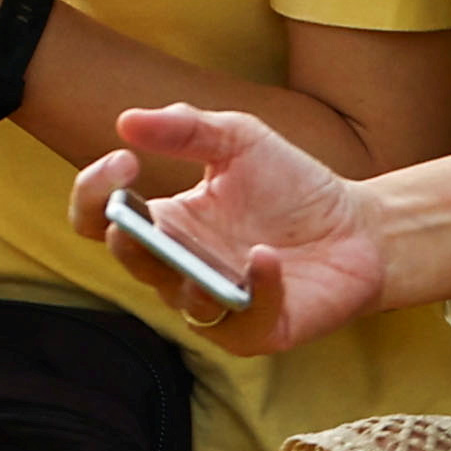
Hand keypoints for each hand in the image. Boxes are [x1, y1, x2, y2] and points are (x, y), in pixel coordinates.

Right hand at [67, 102, 387, 351]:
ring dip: (184, 276)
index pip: (97, 218)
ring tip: (197, 252)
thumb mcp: (239, 139)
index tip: (123, 161)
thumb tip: (126, 119)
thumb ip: (186, 127)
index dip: (92, 193)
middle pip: (130, 262)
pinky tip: (265, 257)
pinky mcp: (257, 331)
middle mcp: (180, 267)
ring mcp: (215, 304)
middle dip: (128, 242)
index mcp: (166, 221)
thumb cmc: (291, 185)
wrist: (358, 226)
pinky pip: (242, 319)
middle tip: (131, 218)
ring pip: (180, 301)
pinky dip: (254, 289)